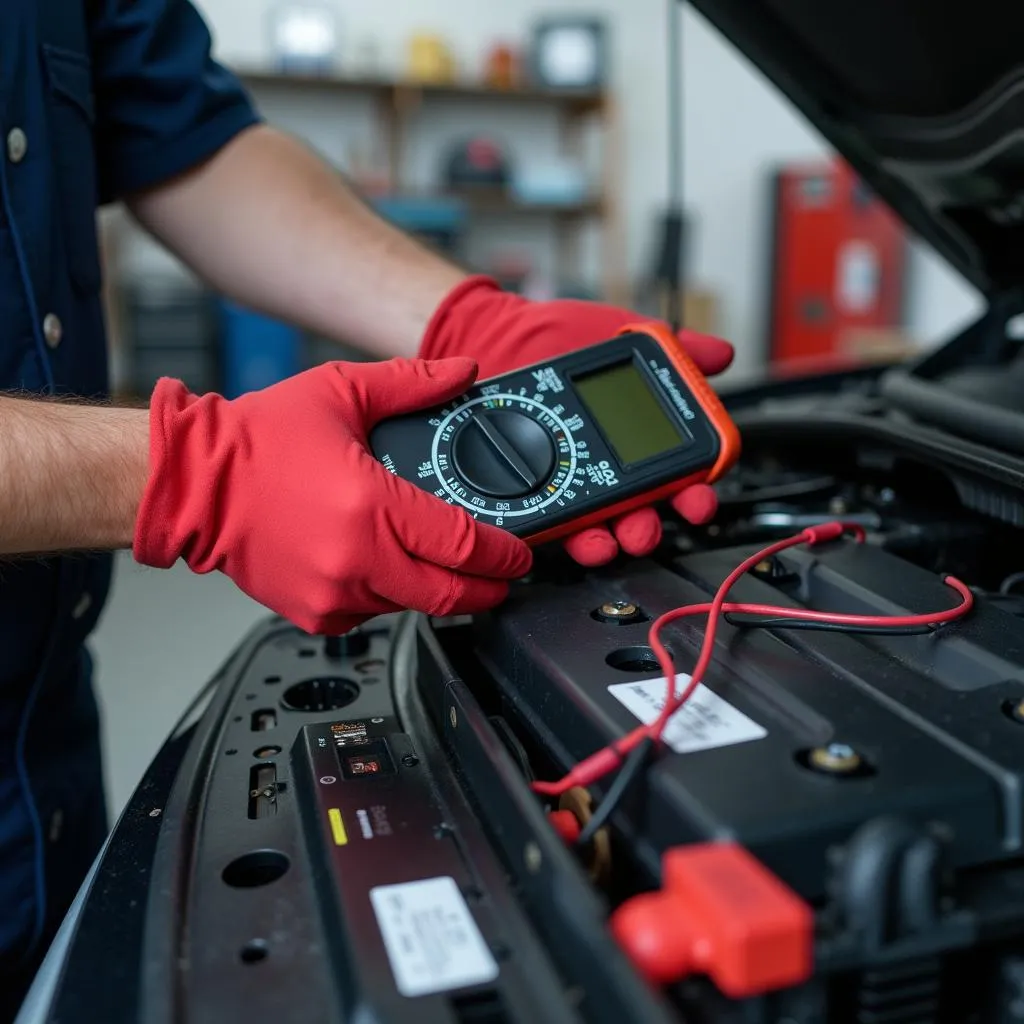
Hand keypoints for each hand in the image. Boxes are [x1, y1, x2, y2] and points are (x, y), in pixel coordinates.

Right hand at [133, 358, 531, 633]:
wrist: (193, 482)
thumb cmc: (257, 441)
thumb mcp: (341, 392)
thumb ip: (412, 382)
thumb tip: (460, 371)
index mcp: (371, 505)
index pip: (464, 546)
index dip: (503, 556)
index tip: (519, 556)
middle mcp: (356, 559)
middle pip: (449, 596)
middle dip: (486, 590)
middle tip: (501, 579)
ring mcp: (332, 593)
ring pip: (409, 606)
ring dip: (430, 587)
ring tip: (434, 561)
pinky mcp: (312, 613)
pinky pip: (369, 615)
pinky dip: (384, 595)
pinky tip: (378, 565)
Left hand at [419, 276, 734, 565]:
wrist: (487, 335)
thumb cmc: (549, 336)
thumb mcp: (616, 333)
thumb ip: (672, 347)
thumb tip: (720, 353)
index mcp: (632, 439)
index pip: (675, 476)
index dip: (692, 492)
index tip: (698, 497)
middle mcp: (604, 468)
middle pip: (639, 513)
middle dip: (648, 528)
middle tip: (647, 527)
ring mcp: (567, 484)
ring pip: (599, 529)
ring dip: (610, 542)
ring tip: (610, 542)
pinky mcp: (532, 493)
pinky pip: (551, 524)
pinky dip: (563, 536)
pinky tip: (572, 534)